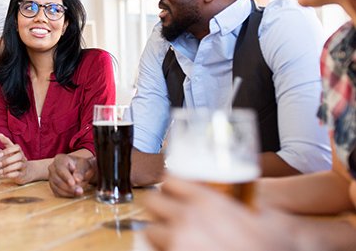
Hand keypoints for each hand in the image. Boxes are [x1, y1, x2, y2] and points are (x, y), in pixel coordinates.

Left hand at [0, 134, 31, 184]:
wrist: (28, 171)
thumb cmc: (17, 159)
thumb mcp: (12, 150)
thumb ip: (6, 142)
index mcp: (19, 151)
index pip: (17, 147)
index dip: (8, 150)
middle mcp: (23, 158)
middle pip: (18, 156)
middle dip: (7, 161)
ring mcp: (24, 166)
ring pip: (18, 165)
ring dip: (8, 169)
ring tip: (0, 172)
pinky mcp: (23, 174)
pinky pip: (18, 174)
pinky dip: (10, 175)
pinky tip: (3, 175)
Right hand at [48, 154, 95, 197]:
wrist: (79, 170)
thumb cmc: (81, 165)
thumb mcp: (84, 165)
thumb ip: (81, 171)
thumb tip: (77, 180)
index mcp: (60, 159)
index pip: (60, 168)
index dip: (66, 177)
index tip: (73, 183)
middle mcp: (52, 168)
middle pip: (57, 179)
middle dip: (69, 187)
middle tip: (80, 191)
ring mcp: (51, 177)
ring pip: (56, 187)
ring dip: (68, 192)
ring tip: (79, 192)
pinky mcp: (53, 186)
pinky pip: (57, 193)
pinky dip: (66, 195)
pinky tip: (74, 194)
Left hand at [144, 176, 300, 250]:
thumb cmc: (273, 249)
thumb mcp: (271, 219)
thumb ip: (254, 202)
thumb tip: (253, 197)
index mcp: (207, 202)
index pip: (170, 180)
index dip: (172, 186)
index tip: (175, 192)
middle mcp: (187, 220)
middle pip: (152, 201)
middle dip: (161, 207)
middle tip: (171, 215)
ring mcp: (177, 244)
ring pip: (150, 229)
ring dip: (160, 232)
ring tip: (175, 237)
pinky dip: (163, 250)